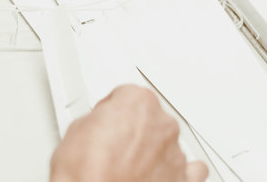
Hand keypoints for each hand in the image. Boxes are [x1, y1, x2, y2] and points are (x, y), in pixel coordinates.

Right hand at [50, 85, 207, 181]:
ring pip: (166, 141)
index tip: (103, 120)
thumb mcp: (76, 130)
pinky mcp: (183, 179)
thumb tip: (96, 127)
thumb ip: (97, 119)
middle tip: (112, 144)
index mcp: (138, 102)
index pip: (126, 94)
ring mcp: (175, 152)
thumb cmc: (87, 172)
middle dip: (133, 127)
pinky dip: (177, 170)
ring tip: (130, 164)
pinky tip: (162, 173)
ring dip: (151, 148)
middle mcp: (162, 124)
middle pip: (149, 116)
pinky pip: (190, 169)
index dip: (111, 108)